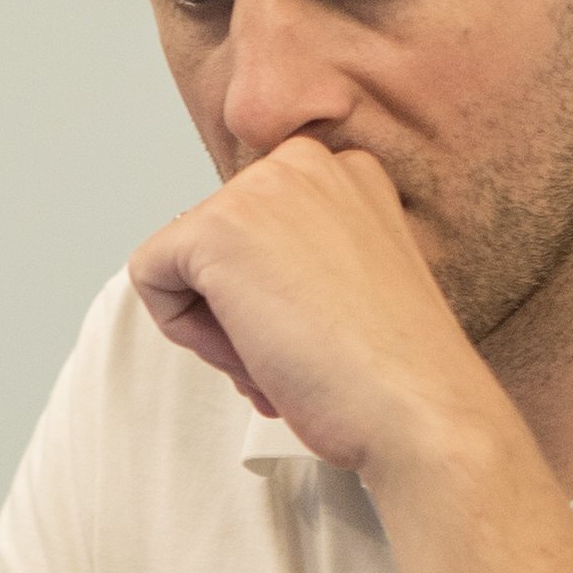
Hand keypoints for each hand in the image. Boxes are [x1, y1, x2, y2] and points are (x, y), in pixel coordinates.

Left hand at [127, 136, 514, 481]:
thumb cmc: (398, 374)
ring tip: (286, 358)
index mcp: (346, 172)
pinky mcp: (217, 228)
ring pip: (184, 263)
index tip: (323, 333)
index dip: (273, 296)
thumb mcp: (356, 282)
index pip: (258, 229)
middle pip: (217, 243)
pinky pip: (151, 277)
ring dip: (221, 330)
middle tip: (301, 354)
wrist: (420, 410)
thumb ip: (302, 258)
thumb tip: (242, 279)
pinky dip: (187, 333)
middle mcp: (304, 162)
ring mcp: (260, 188)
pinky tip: (255, 353)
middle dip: (241, 313)